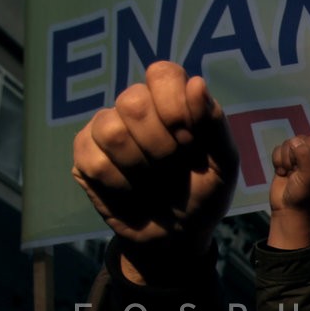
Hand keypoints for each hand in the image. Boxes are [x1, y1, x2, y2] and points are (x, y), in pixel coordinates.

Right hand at [72, 61, 237, 278]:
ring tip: (154, 182)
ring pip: (110, 130)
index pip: (162, 74)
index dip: (174, 106)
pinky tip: (132, 192)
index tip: (189, 141)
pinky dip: (121, 185)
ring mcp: (106, 128)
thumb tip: (196, 83)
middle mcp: (136, 107)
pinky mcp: (85, 155)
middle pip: (133, 102)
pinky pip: (94, 160)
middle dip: (160, 145)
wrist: (178, 236)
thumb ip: (214, 124)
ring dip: (141, 167)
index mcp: (172, 99)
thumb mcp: (224, 164)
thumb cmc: (204, 193)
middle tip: (173, 167)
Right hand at [267, 133, 309, 249]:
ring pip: (288, 144)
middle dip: (293, 153)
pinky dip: (277, 161)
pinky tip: (282, 173)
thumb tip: (295, 141)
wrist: (287, 210)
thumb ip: (305, 155)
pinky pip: (278, 150)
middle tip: (295, 170)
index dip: (308, 146)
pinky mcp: (285, 162)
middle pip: (301, 139)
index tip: (304, 162)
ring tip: (289, 173)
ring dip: (285, 159)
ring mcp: (298, 159)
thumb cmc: (304, 195)